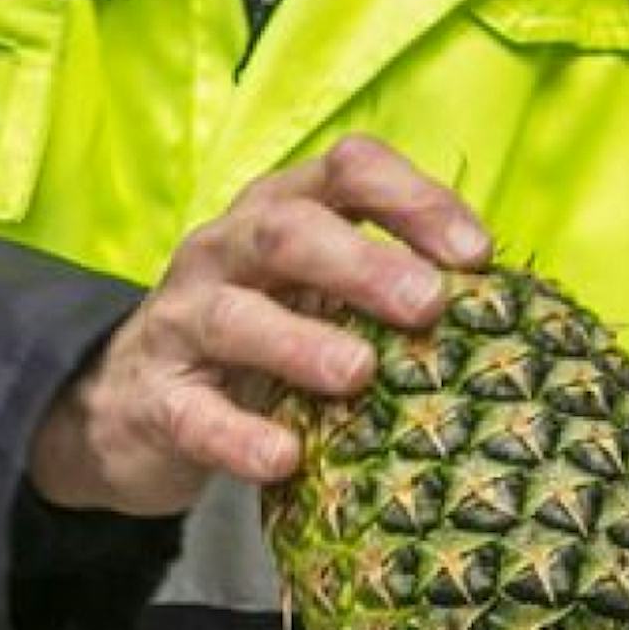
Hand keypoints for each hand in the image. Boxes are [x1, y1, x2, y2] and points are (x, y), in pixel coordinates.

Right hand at [27, 135, 487, 517]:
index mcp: (280, 210)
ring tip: (360, 373)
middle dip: (363, 263)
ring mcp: (182, 321)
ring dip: (300, 341)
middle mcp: (225, 250)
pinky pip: (193, 413)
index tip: (476, 254)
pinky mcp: (154, 399)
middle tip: (429, 304)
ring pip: (233, 315)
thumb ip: (385, 287)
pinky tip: (285, 458)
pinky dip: (238, 436)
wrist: (129, 404)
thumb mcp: (314, 294)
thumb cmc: (257, 339)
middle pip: (288, 231)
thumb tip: (499, 307)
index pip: (347, 171)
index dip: (414, 199)